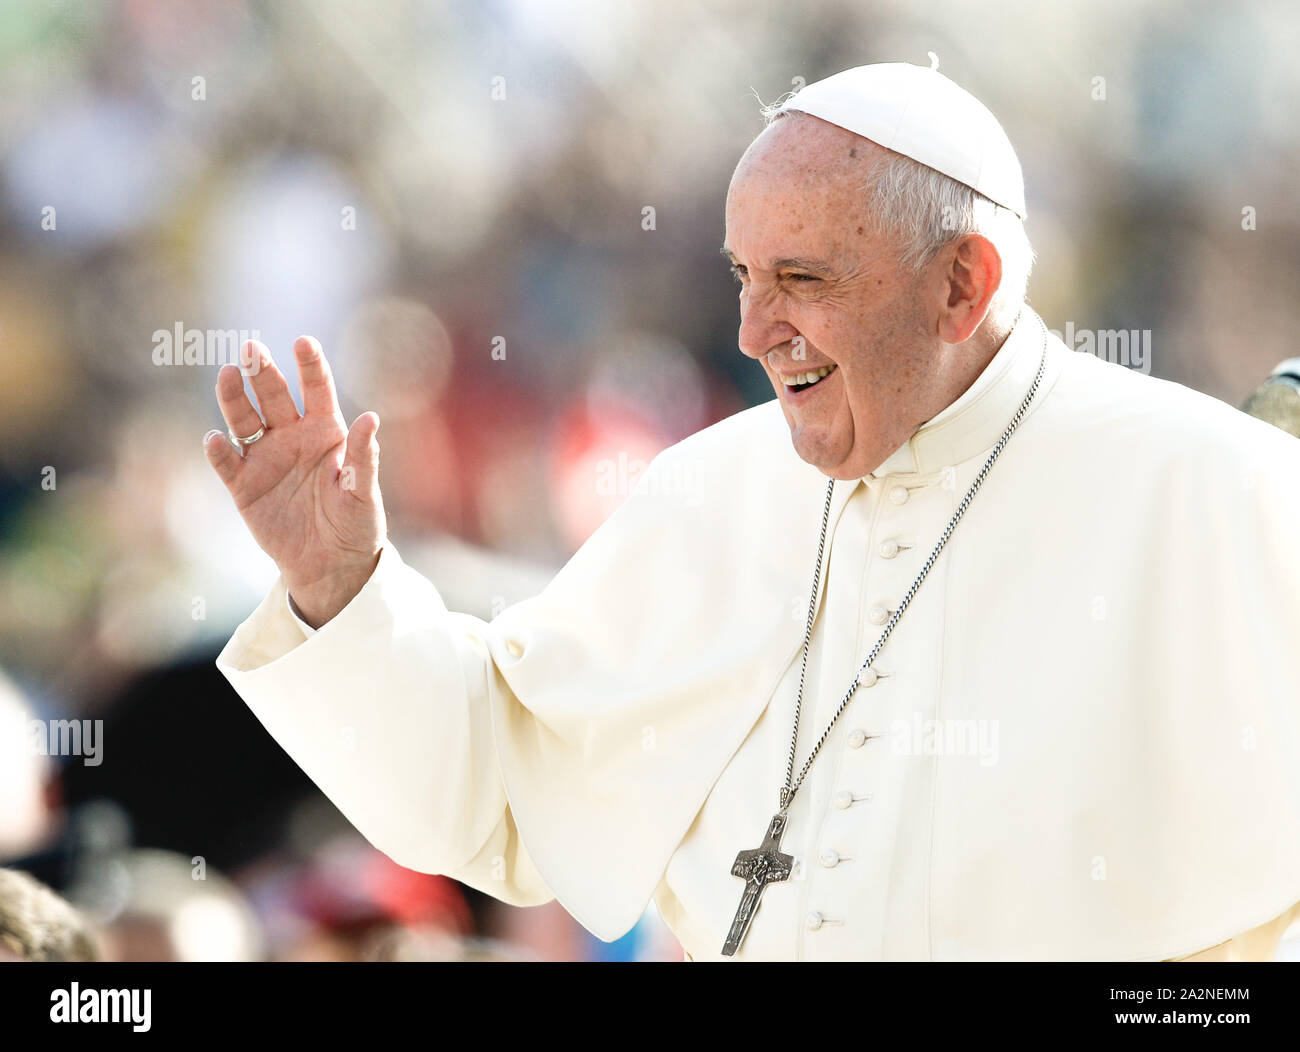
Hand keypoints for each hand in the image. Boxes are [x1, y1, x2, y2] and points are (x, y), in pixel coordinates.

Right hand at [203, 337, 386, 627]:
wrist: (331, 564)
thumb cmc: (355, 524)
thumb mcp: (364, 493)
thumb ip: (363, 457)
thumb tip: (372, 418)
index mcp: (326, 432)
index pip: (317, 389)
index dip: (310, 365)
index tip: (303, 342)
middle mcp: (292, 437)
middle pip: (274, 396)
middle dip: (262, 372)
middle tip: (251, 348)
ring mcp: (265, 458)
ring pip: (244, 420)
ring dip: (233, 398)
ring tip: (226, 376)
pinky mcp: (244, 486)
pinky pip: (227, 462)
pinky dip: (218, 451)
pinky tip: (215, 439)